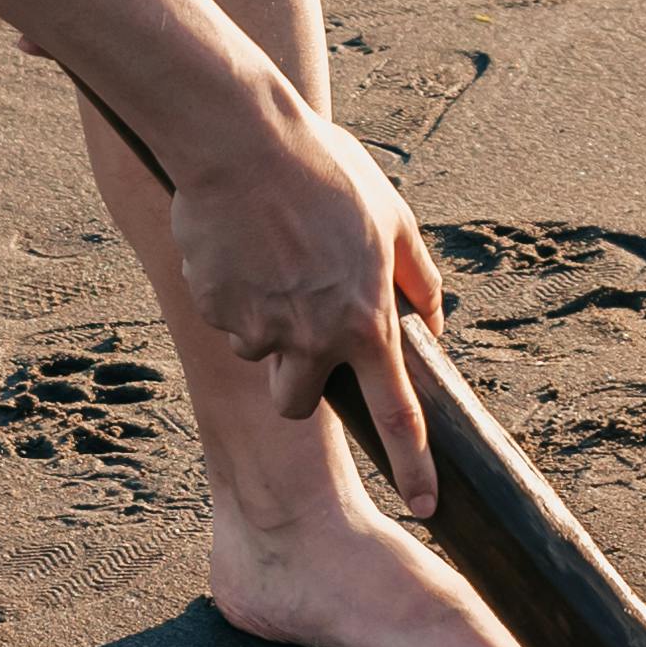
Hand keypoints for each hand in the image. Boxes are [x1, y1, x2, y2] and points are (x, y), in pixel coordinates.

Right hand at [168, 101, 442, 513]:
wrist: (240, 139)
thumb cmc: (325, 170)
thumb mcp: (392, 215)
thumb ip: (417, 277)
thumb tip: (431, 323)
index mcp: (367, 319)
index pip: (398, 414)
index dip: (414, 466)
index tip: (426, 508)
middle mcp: (313, 336)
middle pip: (299, 402)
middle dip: (297, 380)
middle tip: (298, 330)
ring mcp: (258, 327)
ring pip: (258, 354)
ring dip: (264, 323)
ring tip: (269, 257)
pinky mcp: (214, 308)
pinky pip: (226, 317)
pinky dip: (233, 293)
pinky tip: (239, 245)